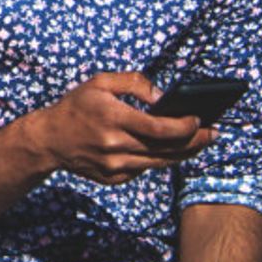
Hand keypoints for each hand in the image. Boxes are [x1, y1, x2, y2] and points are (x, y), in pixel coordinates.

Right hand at [26, 72, 213, 184]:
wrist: (48, 140)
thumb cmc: (76, 107)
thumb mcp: (100, 82)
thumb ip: (134, 83)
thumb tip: (163, 97)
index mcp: (113, 118)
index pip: (161, 128)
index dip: (186, 126)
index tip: (200, 119)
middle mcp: (115, 146)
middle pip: (167, 149)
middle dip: (195, 141)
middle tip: (213, 133)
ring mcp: (114, 166)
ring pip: (160, 163)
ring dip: (184, 153)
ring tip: (199, 142)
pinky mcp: (113, 179)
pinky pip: (144, 170)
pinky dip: (159, 160)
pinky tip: (169, 150)